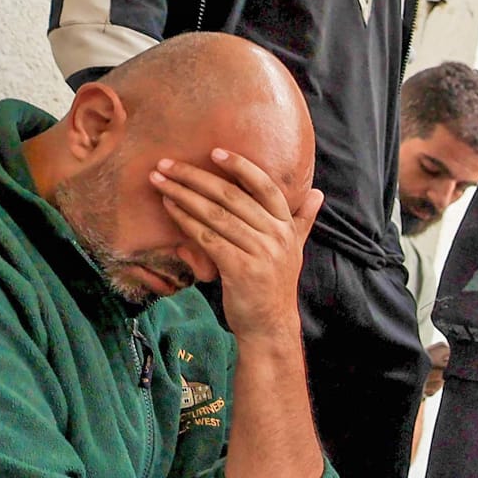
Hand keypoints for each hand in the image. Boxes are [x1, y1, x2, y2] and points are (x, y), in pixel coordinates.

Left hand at [150, 150, 319, 339]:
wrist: (270, 325)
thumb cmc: (273, 284)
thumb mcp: (294, 250)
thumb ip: (302, 220)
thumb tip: (318, 193)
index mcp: (287, 228)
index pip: (265, 187)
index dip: (240, 167)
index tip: (214, 152)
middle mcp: (276, 237)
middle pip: (232, 197)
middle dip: (195, 176)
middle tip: (166, 164)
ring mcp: (260, 253)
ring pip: (215, 215)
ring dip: (182, 194)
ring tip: (159, 181)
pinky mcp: (240, 269)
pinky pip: (207, 237)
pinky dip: (185, 220)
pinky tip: (169, 208)